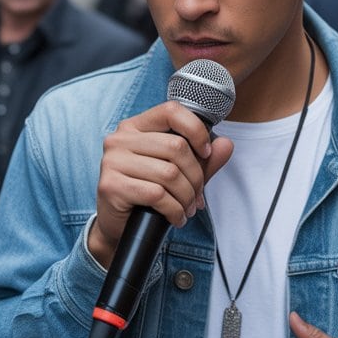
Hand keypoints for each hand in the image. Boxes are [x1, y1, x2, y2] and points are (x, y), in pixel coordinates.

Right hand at [90, 100, 233, 267]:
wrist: (118, 226)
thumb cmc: (147, 195)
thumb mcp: (179, 172)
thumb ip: (203, 158)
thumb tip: (226, 144)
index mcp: (136, 127)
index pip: (171, 111)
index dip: (196, 130)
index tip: (206, 153)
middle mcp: (120, 139)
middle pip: (176, 147)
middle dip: (195, 177)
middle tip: (196, 197)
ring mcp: (112, 161)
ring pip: (169, 173)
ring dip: (186, 197)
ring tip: (187, 209)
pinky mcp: (111, 185)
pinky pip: (156, 194)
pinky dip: (174, 210)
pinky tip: (175, 217)